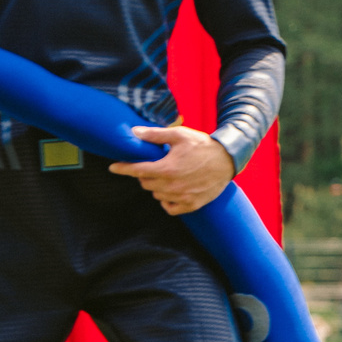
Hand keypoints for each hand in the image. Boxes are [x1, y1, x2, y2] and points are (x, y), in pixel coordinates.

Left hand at [110, 125, 235, 214]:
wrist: (228, 160)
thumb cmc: (203, 145)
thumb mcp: (179, 135)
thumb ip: (155, 135)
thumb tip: (134, 132)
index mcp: (167, 168)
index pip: (137, 171)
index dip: (122, 168)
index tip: (113, 167)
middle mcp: (172, 186)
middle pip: (145, 183)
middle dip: (145, 174)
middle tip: (154, 165)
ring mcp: (182, 197)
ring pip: (157, 195)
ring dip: (157, 186)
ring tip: (167, 175)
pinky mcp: (191, 205)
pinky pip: (169, 208)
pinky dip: (167, 201)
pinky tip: (172, 190)